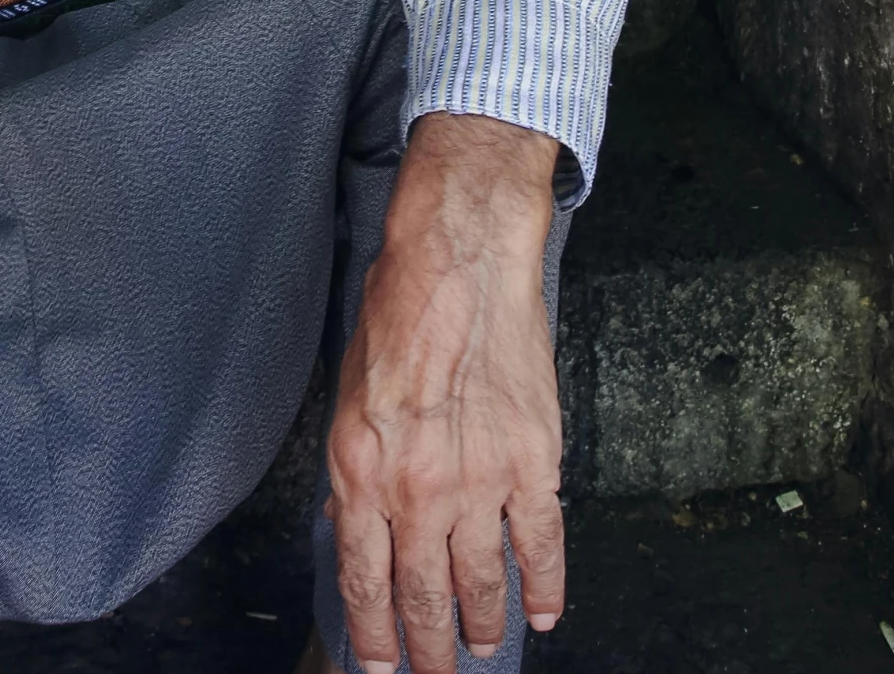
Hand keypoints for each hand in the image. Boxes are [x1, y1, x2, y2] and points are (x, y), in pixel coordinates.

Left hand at [325, 112, 562, 672]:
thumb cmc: (399, 309)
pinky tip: (544, 613)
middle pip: (421, 597)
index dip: (375, 634)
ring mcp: (478, 482)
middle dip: (425, 648)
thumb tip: (352, 522)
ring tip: (479, 645)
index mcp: (360, 470)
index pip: (364, 579)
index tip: (381, 665)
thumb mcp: (348, 390)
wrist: (461, 261)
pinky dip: (545, 588)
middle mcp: (415, 489)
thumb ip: (353, 465)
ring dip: (480, 625)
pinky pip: (541, 546)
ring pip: (480, 583)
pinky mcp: (531, 464)